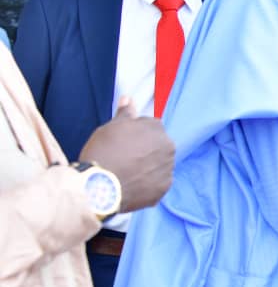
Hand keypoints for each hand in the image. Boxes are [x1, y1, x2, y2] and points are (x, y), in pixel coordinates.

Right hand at [79, 97, 174, 211]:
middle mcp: (169, 147)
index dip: (134, 134)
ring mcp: (168, 168)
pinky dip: (148, 183)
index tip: (122, 142)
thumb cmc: (103, 152)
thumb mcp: (111, 128)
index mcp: (157, 128)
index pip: (149, 126)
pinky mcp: (164, 187)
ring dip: (148, 166)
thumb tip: (128, 98)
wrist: (100, 187)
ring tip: (127, 173)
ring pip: (159, 164)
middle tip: (124, 158)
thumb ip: (124, 113)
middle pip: (157, 145)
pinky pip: (158, 182)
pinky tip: (132, 184)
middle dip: (145, 149)